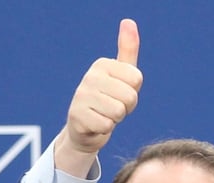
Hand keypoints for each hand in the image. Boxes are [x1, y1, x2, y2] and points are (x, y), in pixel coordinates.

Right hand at [55, 19, 142, 173]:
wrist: (85, 129)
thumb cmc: (108, 100)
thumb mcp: (121, 75)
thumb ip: (128, 50)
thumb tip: (129, 22)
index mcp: (103, 64)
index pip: (136, 79)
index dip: (133, 92)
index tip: (120, 95)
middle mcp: (90, 76)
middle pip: (130, 97)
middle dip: (126, 108)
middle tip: (113, 108)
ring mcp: (81, 96)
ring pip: (118, 112)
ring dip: (115, 119)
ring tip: (104, 115)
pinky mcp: (77, 116)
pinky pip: (106, 126)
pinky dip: (104, 129)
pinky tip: (96, 125)